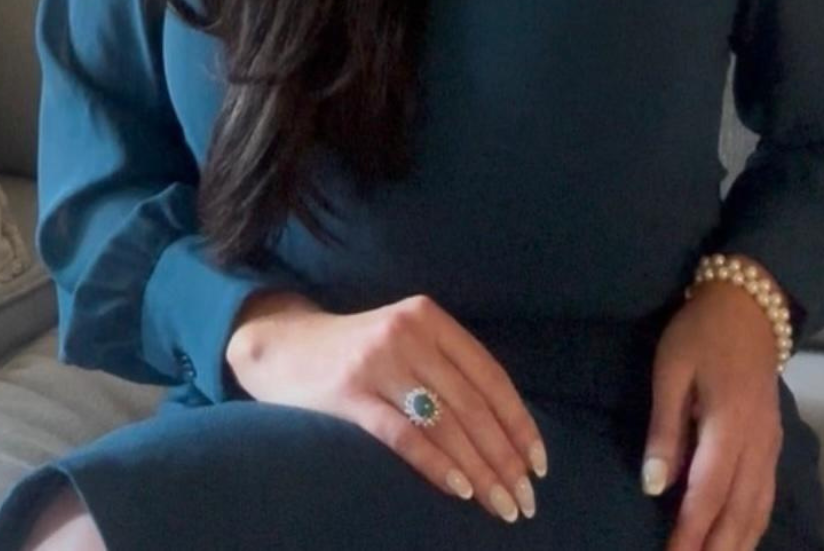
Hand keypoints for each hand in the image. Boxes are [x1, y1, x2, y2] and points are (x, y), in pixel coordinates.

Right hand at [226, 291, 547, 524]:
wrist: (284, 345)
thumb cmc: (357, 352)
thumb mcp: (406, 339)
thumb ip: (447, 367)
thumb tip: (506, 429)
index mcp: (429, 317)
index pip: (490, 375)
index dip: (519, 422)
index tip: (539, 465)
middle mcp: (408, 333)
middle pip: (472, 404)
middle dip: (505, 458)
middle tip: (525, 501)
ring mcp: (378, 361)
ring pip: (445, 423)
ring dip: (480, 471)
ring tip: (502, 506)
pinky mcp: (350, 393)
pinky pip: (403, 434)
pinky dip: (436, 464)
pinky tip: (460, 490)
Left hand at [641, 279, 783, 550]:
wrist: (751, 304)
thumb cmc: (700, 332)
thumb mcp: (671, 369)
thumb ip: (665, 428)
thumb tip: (654, 485)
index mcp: (726, 426)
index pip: (707, 494)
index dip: (690, 532)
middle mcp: (755, 444)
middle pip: (737, 512)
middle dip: (716, 547)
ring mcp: (770, 444)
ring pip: (758, 509)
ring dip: (738, 542)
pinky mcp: (774, 440)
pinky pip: (767, 494)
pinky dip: (754, 523)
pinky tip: (741, 536)